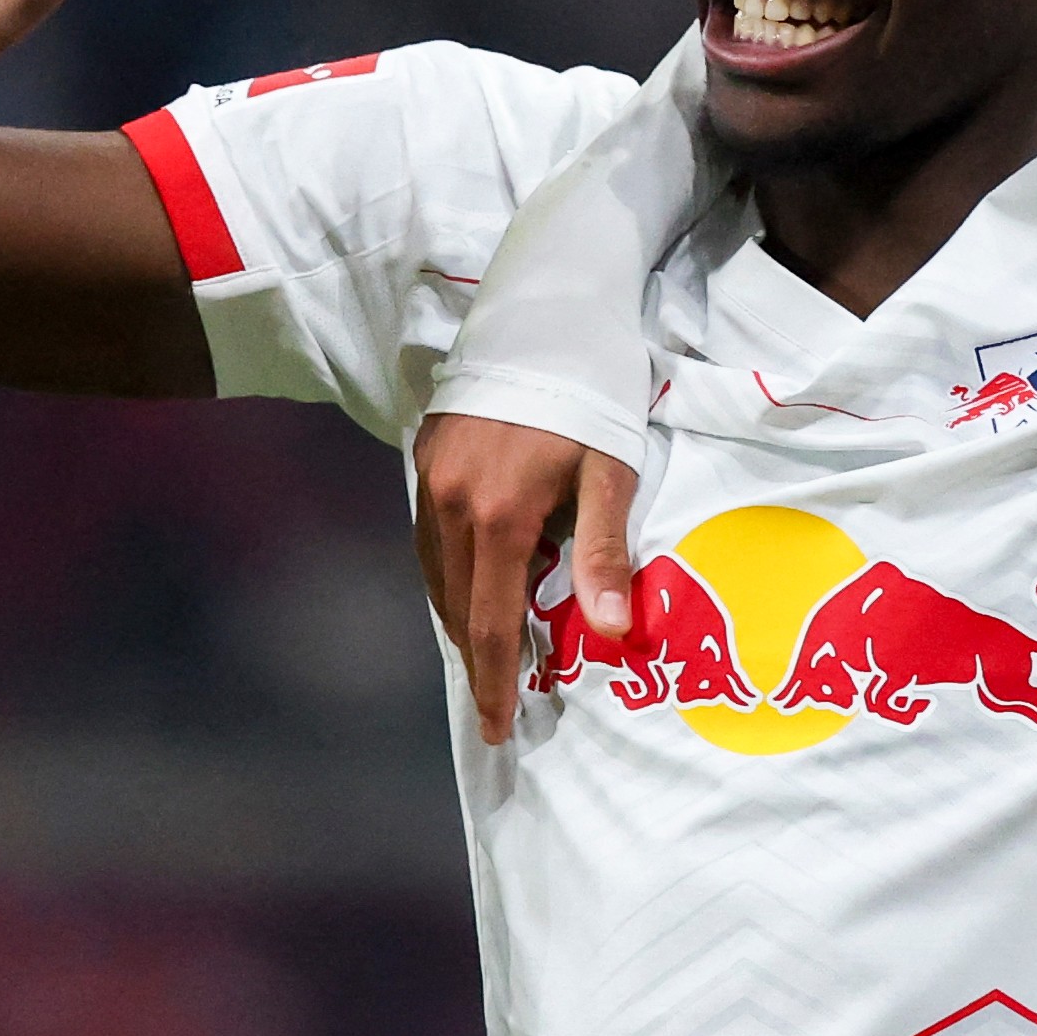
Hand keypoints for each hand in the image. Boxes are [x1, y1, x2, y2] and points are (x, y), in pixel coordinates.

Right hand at [416, 415, 641, 747]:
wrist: (547, 307)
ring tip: (486, 655)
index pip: (491, 622)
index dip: (495, 680)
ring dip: (460, 618)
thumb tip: (610, 630)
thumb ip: (605, 552)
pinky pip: (430, 537)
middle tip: (498, 701)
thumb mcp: (610, 471)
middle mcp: (449, 503)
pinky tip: (470, 586)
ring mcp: (430, 477)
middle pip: (457, 605)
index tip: (498, 727)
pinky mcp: (426, 454)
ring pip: (436, 572)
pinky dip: (449, 574)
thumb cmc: (592, 390)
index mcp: (497, 515)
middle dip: (477, 658)